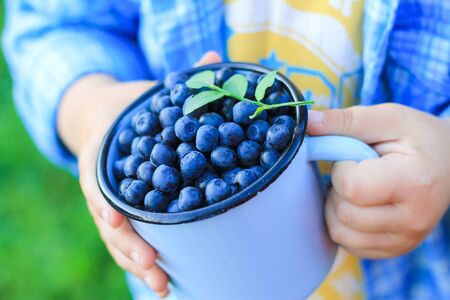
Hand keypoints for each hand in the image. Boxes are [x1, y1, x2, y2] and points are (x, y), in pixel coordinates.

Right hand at [58, 51, 221, 297]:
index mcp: (104, 158)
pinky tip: (168, 281)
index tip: (116, 218)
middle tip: (153, 265)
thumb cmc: (135, 110)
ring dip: (139, 263)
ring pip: (121, 241)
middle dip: (130, 245)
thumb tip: (216, 59)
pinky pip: (133, 241)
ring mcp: (115, 205)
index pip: (97, 182)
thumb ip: (183, 80)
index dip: (106, 201)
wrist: (113, 122)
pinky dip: (146, 261)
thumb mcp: (152, 93)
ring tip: (163, 284)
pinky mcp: (130, 216)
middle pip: (111, 223)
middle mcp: (106, 187)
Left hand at [307, 104, 449, 257]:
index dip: (341, 169)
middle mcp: (413, 220)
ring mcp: (405, 240)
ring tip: (356, 189)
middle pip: (343, 214)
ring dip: (336, 209)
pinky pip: (349, 245)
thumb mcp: (386, 118)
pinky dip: (344, 225)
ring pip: (340, 234)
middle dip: (338, 189)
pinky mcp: (396, 250)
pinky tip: (359, 205)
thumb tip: (307, 121)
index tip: (355, 157)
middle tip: (356, 171)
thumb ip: (344, 121)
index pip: (352, 188)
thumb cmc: (417, 137)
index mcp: (413, 183)